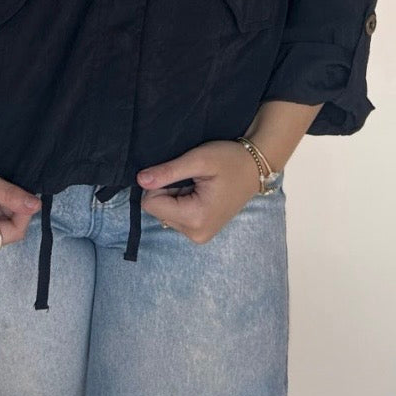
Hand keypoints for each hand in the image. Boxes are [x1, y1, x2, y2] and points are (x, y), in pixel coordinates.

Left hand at [136, 140, 263, 243]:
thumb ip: (168, 172)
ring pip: (164, 213)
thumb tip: (140, 180)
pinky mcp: (200, 231)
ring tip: (198, 185)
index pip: (151, 204)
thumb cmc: (230, 160)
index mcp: (195, 218)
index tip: (180, 173)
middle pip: (157, 210)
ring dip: (175, 196)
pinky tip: (200, 192)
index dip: (159, 184)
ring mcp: (198, 235)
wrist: (255, 168)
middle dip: (168, 191)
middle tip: (193, 179)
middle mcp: (195, 233)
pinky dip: (182, 201)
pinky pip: (175, 216)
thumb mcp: (199, 160)